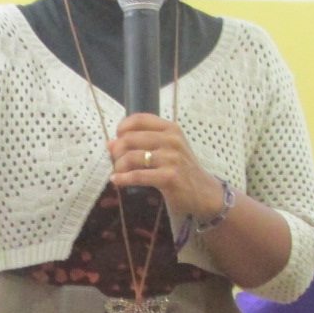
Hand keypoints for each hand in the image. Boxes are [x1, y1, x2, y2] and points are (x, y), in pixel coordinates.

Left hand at [108, 113, 224, 220]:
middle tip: (116, 161)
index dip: (122, 128)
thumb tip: (110, 143)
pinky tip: (116, 181)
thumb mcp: (166, 150)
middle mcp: (172, 140)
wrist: (203, 192)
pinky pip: (137, 176)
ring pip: (130, 157)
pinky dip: (123, 179)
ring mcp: (171, 158)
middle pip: (129, 139)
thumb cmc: (181, 170)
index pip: (138, 119)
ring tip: (117, 172)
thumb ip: (141, 143)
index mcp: (171, 129)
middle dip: (117, 151)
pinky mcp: (169, 177)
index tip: (117, 138)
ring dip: (118, 166)